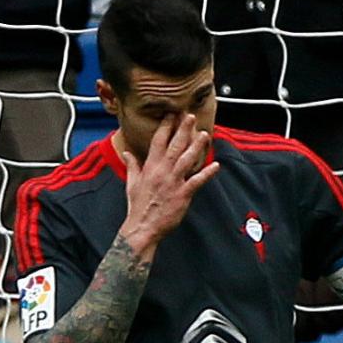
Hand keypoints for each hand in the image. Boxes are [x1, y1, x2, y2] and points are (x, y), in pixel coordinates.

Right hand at [117, 113, 218, 254]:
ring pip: (187, 159)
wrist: (142, 227)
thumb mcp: (131, 184)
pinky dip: (207, 173)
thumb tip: (127, 153)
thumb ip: (132, 166)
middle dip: (183, 129)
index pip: (158, 141)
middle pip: (174, 145)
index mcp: (150, 167)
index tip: (171, 114)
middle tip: (190, 116)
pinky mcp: (182, 194)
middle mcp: (162, 171)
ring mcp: (173, 182)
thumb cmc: (137, 206)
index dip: (165, 126)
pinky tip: (216, 165)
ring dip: (196, 145)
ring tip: (205, 134)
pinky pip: (197, 181)